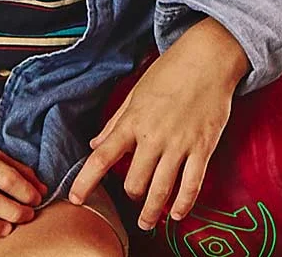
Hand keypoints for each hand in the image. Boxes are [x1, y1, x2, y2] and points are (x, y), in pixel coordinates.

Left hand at [70, 17, 248, 230]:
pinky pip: (192, 183)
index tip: (75, 199)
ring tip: (147, 222)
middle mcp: (153, 137)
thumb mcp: (134, 93)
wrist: (207, 60)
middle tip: (132, 200)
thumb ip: (114, 123)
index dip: (86, 181)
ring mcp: (180, 144)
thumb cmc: (168, 73)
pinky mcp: (203, 147)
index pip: (102, 158)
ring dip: (152, 210)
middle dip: (130, 195)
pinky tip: (177, 214)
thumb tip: (94, 145)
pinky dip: (183, 203)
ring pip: (161, 188)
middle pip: (134, 180)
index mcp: (132, 122)